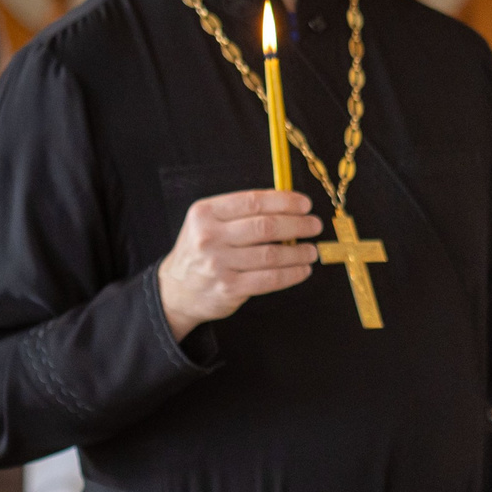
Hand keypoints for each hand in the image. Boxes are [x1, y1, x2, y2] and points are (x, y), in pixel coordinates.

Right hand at [157, 189, 320, 339]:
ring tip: (312, 250)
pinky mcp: (229, 288)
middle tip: (315, 225)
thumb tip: (289, 205)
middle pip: (266, 227)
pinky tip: (303, 269)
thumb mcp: (209, 222)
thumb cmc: (203, 250)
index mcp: (205, 213)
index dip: (285, 201)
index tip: (305, 204)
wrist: (176, 290)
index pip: (253, 201)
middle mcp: (209, 237)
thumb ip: (241, 212)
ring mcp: (218, 264)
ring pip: (272, 254)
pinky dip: (292, 273)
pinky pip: (270, 279)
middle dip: (298, 225)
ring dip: (299, 252)